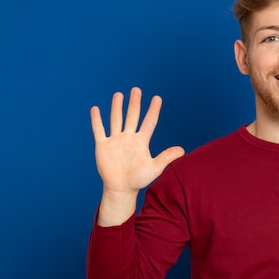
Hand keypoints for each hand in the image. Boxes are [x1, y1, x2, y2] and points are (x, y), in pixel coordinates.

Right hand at [90, 87, 184, 224]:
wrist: (121, 189)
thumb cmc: (139, 179)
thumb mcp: (155, 168)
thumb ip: (166, 157)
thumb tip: (182, 150)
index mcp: (141, 141)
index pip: (149, 122)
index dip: (153, 110)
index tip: (158, 98)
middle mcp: (129, 137)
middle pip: (132, 116)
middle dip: (134, 103)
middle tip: (136, 90)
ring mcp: (116, 140)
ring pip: (116, 120)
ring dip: (117, 107)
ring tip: (119, 95)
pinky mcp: (103, 146)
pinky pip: (99, 130)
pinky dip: (97, 120)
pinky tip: (95, 109)